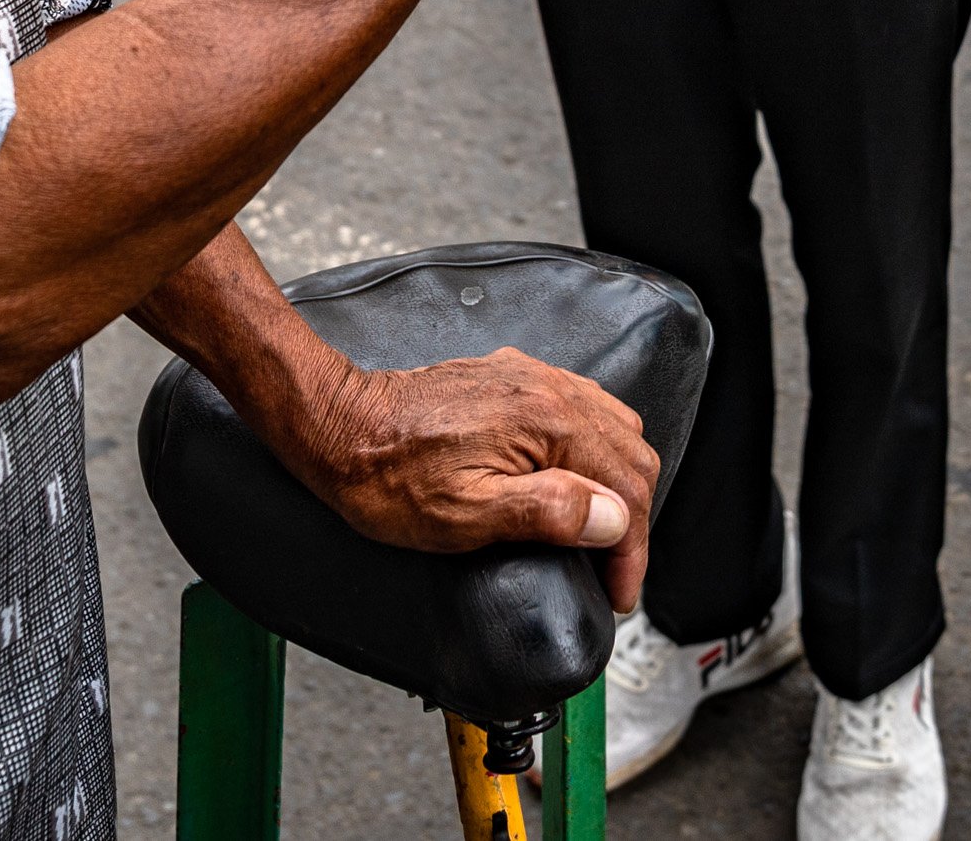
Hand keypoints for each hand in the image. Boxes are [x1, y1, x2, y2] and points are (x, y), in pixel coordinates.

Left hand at [261, 346, 659, 611]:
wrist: (338, 427)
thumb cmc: (388, 477)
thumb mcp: (466, 516)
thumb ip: (548, 512)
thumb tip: (611, 518)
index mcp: (547, 422)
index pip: (625, 487)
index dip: (631, 550)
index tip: (617, 592)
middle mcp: (547, 390)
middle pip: (631, 452)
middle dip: (631, 518)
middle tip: (612, 569)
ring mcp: (530, 379)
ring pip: (613, 425)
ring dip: (617, 480)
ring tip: (600, 529)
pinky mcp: (511, 379)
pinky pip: (580, 406)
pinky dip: (594, 448)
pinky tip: (574, 475)